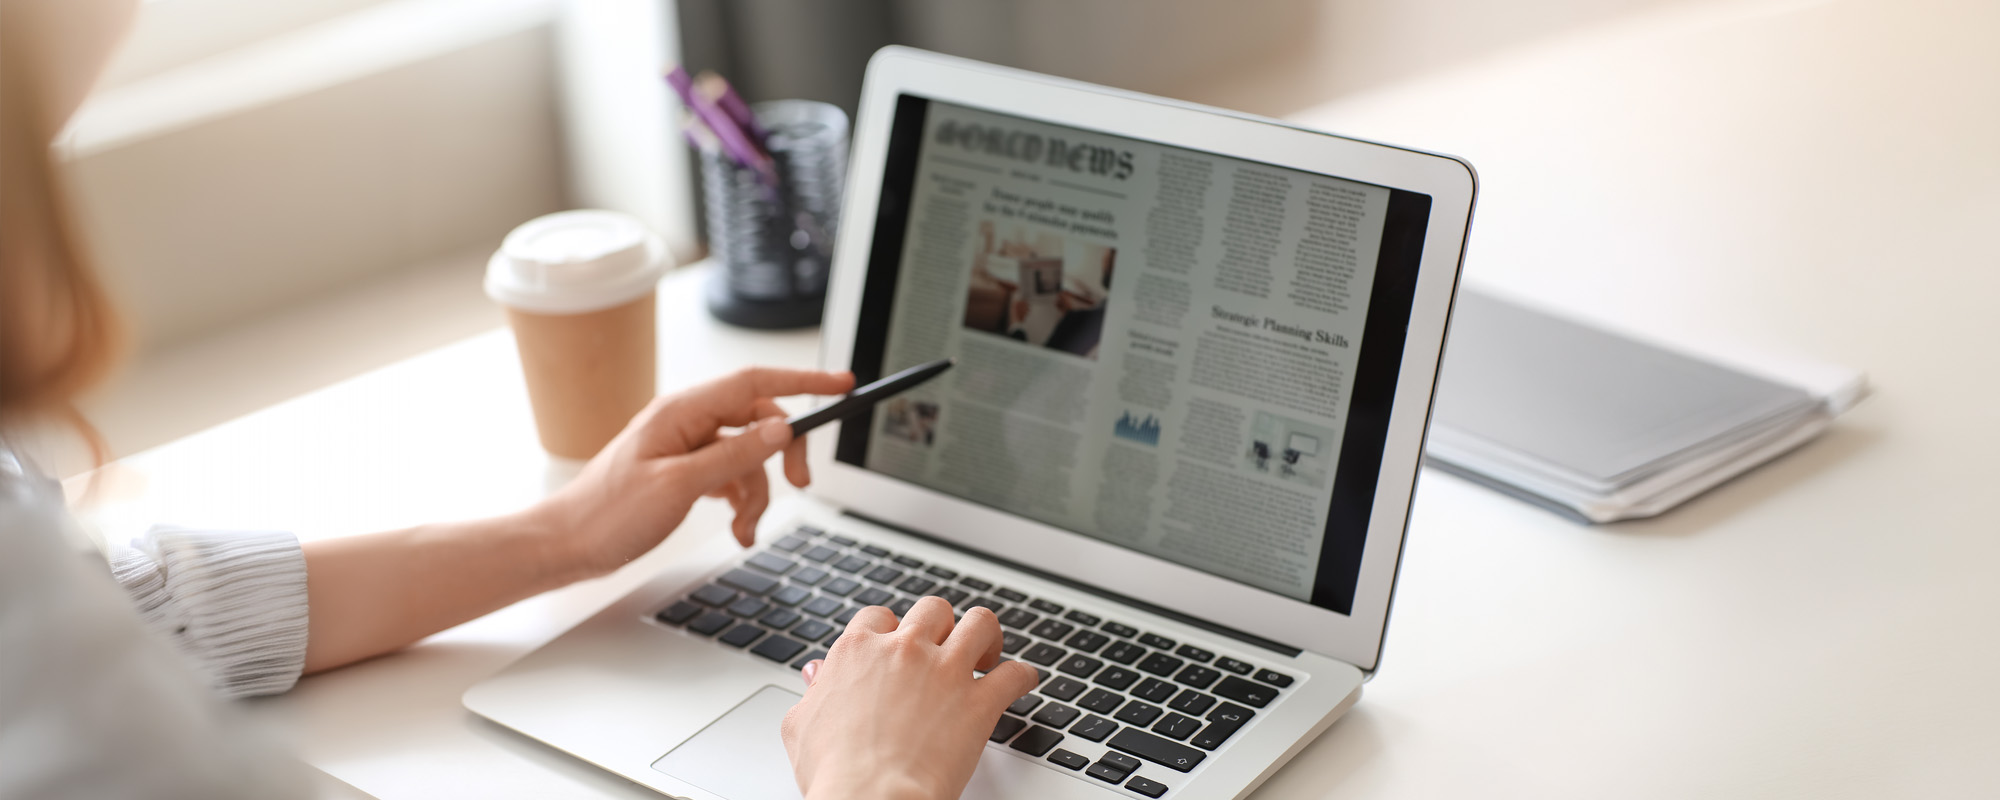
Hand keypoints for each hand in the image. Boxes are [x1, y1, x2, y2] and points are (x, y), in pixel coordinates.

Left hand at [533, 367, 853, 578]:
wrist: (567, 545)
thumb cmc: (607, 514)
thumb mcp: (678, 487)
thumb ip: (733, 456)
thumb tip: (780, 430)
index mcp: (681, 411)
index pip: (755, 383)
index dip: (803, 380)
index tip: (842, 383)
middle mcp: (686, 421)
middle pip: (759, 422)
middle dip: (781, 456)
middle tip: (799, 485)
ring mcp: (686, 446)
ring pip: (748, 455)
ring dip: (757, 493)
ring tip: (745, 528)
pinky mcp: (685, 471)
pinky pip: (731, 474)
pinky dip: (741, 501)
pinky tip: (736, 527)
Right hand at [782, 599, 1038, 799]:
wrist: (869, 798)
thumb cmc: (834, 772)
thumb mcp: (802, 725)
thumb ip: (814, 692)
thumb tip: (816, 674)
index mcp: (859, 652)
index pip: (879, 615)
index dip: (892, 629)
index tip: (900, 643)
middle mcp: (904, 650)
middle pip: (933, 609)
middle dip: (942, 626)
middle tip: (947, 648)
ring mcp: (945, 672)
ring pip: (980, 623)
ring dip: (987, 636)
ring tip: (988, 654)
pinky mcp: (978, 702)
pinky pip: (1015, 674)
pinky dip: (1023, 676)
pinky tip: (1022, 682)